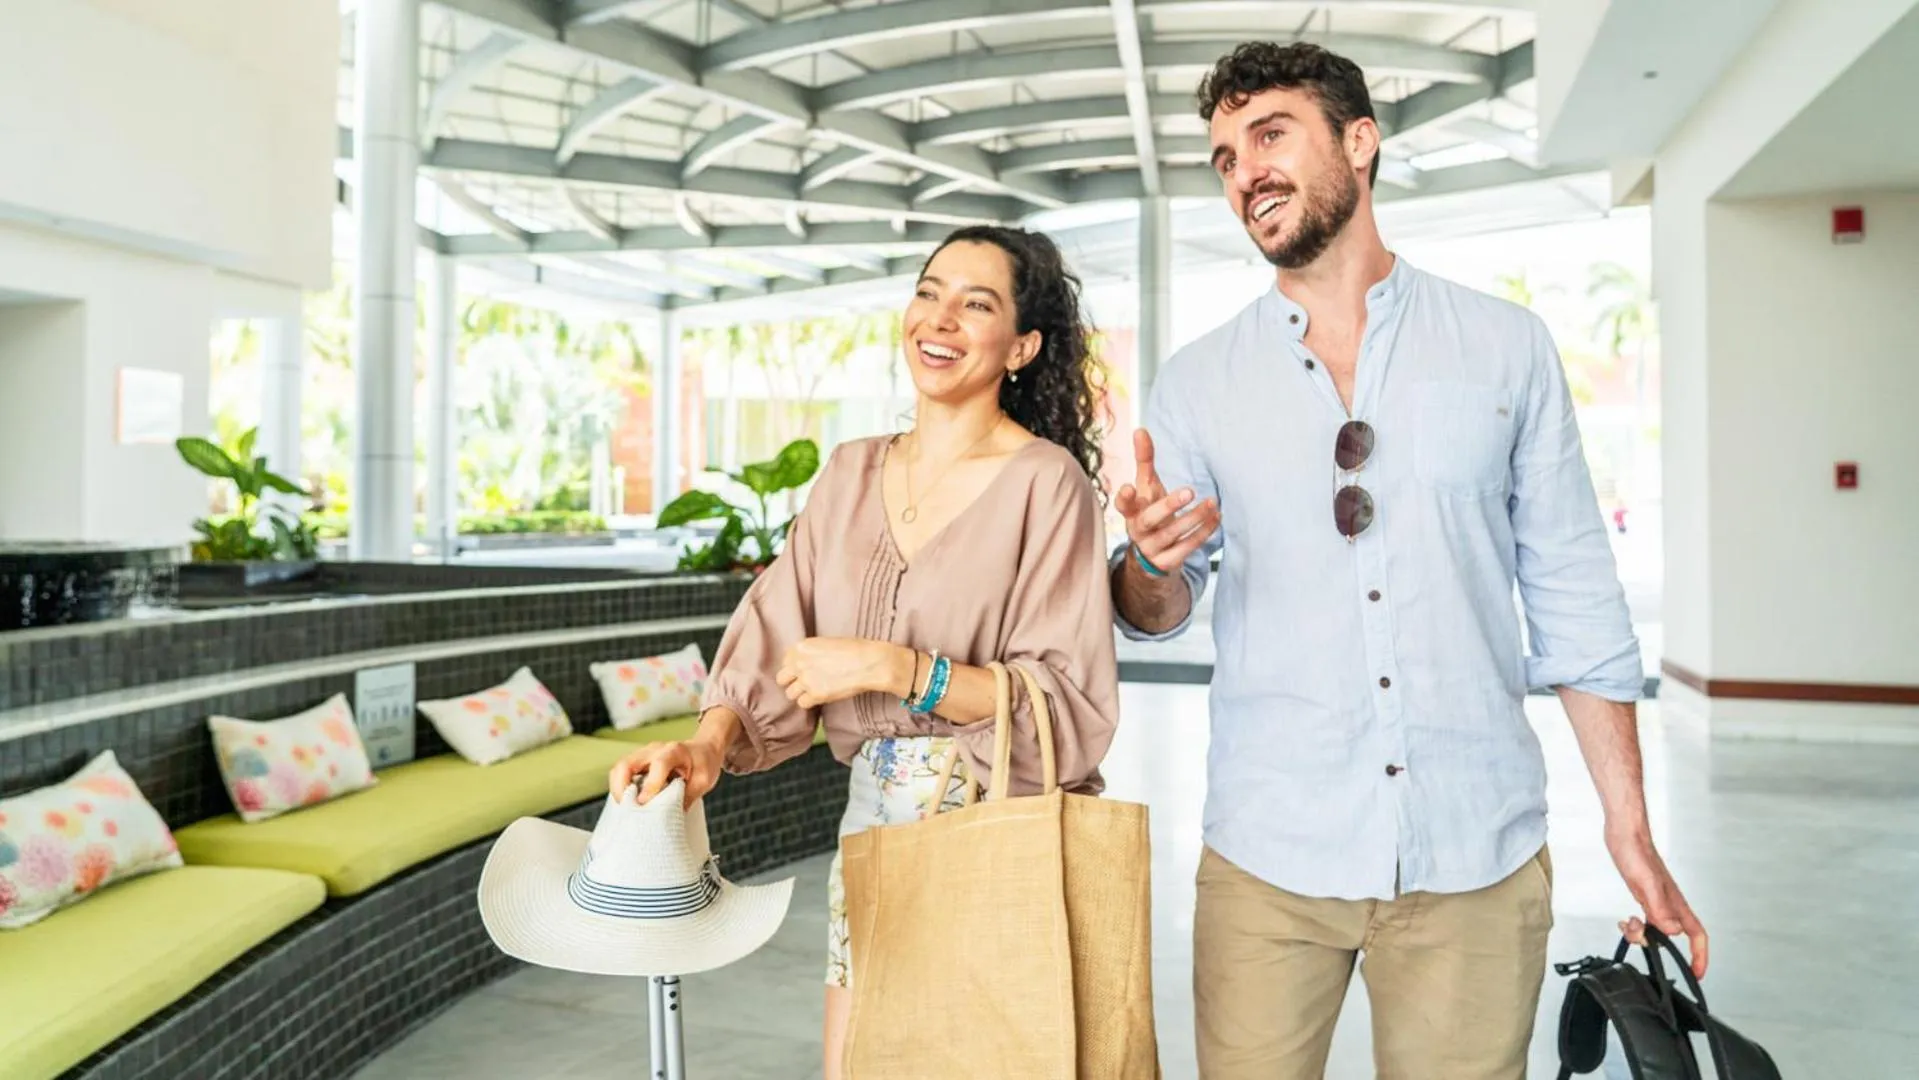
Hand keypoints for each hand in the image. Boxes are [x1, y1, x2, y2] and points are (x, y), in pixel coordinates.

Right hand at [609, 737, 722, 808]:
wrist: (702, 750)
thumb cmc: (703, 763)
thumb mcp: (704, 780)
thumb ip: (689, 795)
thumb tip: (673, 815)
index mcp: (674, 751)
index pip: (658, 765)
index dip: (650, 785)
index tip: (644, 804)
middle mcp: (654, 750)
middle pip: (626, 763)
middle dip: (620, 788)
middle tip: (627, 808)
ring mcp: (642, 756)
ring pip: (618, 768)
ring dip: (617, 790)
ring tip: (625, 808)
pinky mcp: (637, 764)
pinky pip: (621, 774)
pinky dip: (620, 789)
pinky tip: (628, 803)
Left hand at [777, 637, 904, 709]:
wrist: (869, 662)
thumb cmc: (854, 650)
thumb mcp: (827, 643)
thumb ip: (811, 653)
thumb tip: (805, 663)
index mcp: (801, 647)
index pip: (785, 661)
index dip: (795, 667)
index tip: (804, 670)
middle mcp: (799, 663)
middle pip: (782, 679)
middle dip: (792, 682)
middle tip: (804, 683)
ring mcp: (806, 680)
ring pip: (790, 694)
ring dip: (801, 694)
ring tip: (815, 691)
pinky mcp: (816, 695)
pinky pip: (802, 704)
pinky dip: (810, 702)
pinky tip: (821, 697)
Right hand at [1114, 428, 1218, 574]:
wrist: (1151, 555)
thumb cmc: (1150, 511)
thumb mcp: (1146, 487)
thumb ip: (1144, 461)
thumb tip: (1140, 430)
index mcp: (1131, 512)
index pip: (1122, 506)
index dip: (1124, 498)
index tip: (1128, 486)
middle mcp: (1138, 531)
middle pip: (1149, 520)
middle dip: (1168, 506)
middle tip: (1189, 490)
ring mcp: (1152, 548)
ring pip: (1172, 534)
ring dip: (1194, 518)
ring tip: (1211, 503)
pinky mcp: (1168, 561)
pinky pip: (1186, 548)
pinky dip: (1203, 533)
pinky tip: (1216, 518)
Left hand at [1608, 829, 1708, 978]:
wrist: (1624, 834)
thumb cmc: (1637, 852)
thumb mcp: (1646, 883)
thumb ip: (1660, 908)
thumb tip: (1673, 931)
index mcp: (1675, 903)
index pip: (1697, 935)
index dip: (1700, 956)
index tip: (1698, 972)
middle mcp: (1669, 905)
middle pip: (1673, 937)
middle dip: (1658, 946)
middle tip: (1639, 938)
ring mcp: (1656, 901)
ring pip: (1656, 930)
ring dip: (1641, 935)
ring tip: (1627, 924)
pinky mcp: (1644, 896)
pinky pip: (1645, 921)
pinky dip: (1634, 926)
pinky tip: (1624, 920)